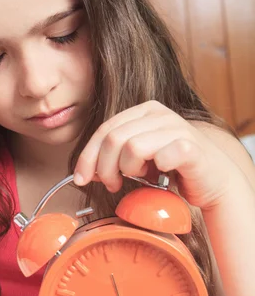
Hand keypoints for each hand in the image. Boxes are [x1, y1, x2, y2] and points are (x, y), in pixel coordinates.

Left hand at [74, 100, 241, 209]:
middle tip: (111, 184)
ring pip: (132, 146)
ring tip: (137, 178)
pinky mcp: (191, 146)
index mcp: (145, 111)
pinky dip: (154, 171)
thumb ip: (114, 157)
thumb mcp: (138, 158)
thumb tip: (84, 171)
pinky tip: (160, 176)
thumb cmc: (174, 170)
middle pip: (113, 138)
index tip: (81, 178)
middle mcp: (160, 114)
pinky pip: (160, 156)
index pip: (104, 129)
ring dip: (127, 169)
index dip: (88, 155)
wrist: (214, 181)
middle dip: (104, 167)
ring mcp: (177, 127)